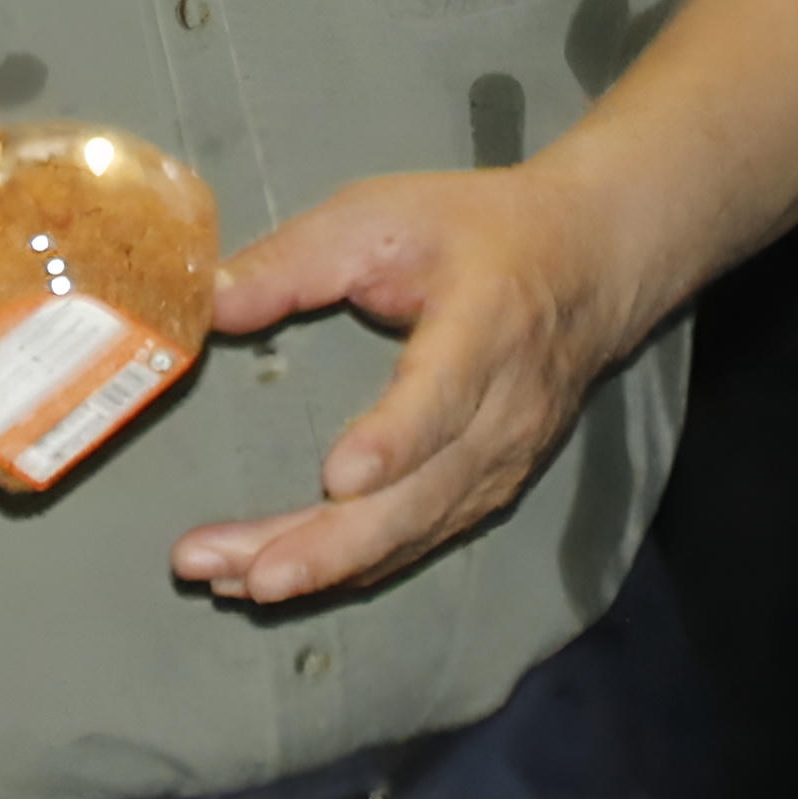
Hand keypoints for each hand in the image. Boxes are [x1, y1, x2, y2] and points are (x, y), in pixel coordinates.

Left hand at [170, 170, 619, 608]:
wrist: (587, 264)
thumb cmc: (476, 231)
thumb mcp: (383, 215)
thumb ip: (296, 259)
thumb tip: (210, 306)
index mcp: (485, 327)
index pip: (442, 396)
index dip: (394, 441)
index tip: (337, 476)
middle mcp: (504, 412)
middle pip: (418, 496)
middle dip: (325, 544)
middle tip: (240, 572)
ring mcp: (502, 462)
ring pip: (409, 533)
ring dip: (321, 566)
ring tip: (232, 583)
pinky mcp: (489, 490)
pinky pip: (415, 540)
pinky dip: (348, 566)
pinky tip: (276, 576)